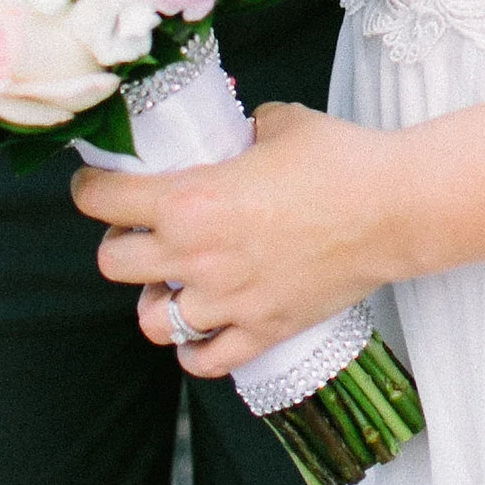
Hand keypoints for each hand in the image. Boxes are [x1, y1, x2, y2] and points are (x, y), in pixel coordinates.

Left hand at [71, 103, 406, 373]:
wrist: (395, 208)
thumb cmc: (340, 159)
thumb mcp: (280, 123)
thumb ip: (244, 130)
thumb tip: (239, 134)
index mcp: (190, 198)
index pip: (102, 200)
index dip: (90, 188)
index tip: (94, 184)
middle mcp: (196, 256)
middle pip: (112, 263)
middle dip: (120, 244)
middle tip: (142, 232)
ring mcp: (227, 300)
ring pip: (151, 322)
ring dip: (156, 301)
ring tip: (175, 284)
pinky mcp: (261, 330)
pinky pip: (204, 361)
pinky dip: (197, 350)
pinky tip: (206, 329)